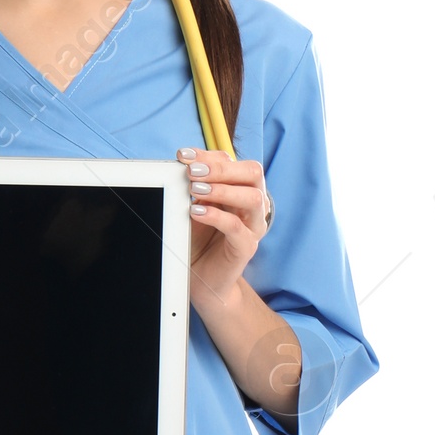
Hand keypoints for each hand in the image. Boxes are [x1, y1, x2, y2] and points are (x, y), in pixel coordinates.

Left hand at [178, 145, 271, 309]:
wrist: (202, 278)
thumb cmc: (198, 240)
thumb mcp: (194, 206)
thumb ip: (194, 187)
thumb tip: (182, 164)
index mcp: (240, 189)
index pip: (233, 162)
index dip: (208, 155)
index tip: (182, 155)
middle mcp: (252, 204)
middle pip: (253, 173)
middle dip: (220, 168)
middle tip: (191, 172)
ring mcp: (253, 226)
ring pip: (253, 197)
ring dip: (222, 189)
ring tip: (195, 190)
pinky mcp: (247, 247)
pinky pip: (237, 227)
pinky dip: (217, 216)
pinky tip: (197, 212)